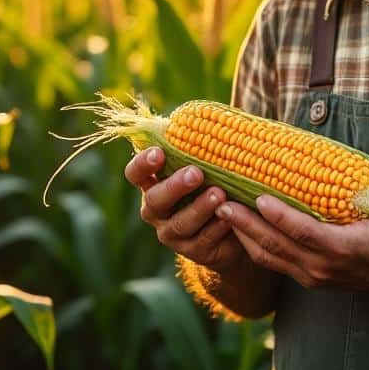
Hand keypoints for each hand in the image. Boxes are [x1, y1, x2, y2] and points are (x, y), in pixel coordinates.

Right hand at [124, 147, 247, 272]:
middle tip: (196, 173)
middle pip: (156, 200)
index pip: (136, 173)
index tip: (159, 152)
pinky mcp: (192, 252)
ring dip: (200, 208)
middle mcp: (156, 210)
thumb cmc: (212, 182)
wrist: (232, 225)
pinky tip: (230, 217)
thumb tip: (207, 117)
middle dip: (175, 186)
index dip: (143, 164)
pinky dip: (217, 228)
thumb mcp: (204, 165)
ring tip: (219, 194)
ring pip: (181, 223)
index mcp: (153, 183)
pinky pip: (203, 241)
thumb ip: (197, 148)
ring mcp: (171, 233)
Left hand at [216, 193, 368, 291]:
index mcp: (344, 247)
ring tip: (223, 212)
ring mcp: (313, 276)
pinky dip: (253, 244)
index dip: (279, 216)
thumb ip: (359, 189)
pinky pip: (274, 262)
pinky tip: (240, 227)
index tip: (259, 196)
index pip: (304, 232)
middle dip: (246, 224)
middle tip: (222, 203)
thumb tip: (333, 157)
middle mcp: (324, 266)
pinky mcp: (307, 280)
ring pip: (269, 257)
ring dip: (243, 234)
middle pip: (276, 245)